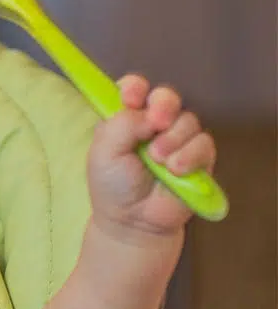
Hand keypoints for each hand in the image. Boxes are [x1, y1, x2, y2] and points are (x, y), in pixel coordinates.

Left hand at [87, 74, 216, 239]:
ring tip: (158, 161)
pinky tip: (176, 170)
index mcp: (125, 119)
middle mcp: (152, 125)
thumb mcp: (104, 153)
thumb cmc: (113, 186)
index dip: (135, 88)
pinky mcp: (198, 157)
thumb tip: (148, 112)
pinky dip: (189, 156)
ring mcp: (177, 139)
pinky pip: (203, 143)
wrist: (133, 221)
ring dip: (172, 139)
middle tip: (156, 122)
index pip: (134, 89)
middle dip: (163, 104)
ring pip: (187, 120)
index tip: (132, 98)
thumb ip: (121, 125)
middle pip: (166, 97)